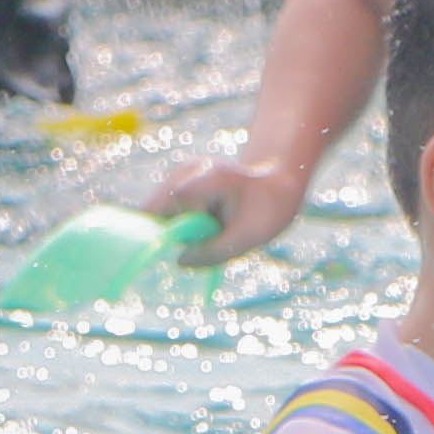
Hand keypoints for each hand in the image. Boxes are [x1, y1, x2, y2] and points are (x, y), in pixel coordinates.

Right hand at [148, 151, 310, 263]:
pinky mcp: (181, 178)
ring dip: (180, 225)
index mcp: (202, 181)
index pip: (158, 212)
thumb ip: (213, 252)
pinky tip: (208, 217)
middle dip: (175, 230)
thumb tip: (179, 261)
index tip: (182, 248)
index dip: (167, 234)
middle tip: (205, 237)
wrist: (279, 183)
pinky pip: (169, 206)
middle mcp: (185, 171)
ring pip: (160, 209)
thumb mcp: (247, 238)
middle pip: (154, 210)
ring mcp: (181, 172)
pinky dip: (184, 219)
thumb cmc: (268, 209)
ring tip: (211, 225)